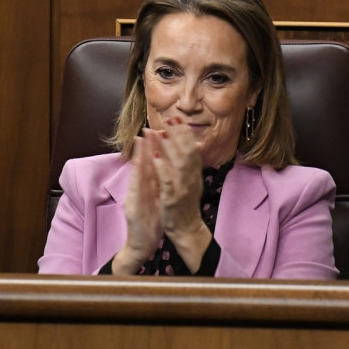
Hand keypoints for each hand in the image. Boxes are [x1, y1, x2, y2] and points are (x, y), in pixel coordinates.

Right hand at [114, 132, 163, 273]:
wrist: (141, 245)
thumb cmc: (150, 221)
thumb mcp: (156, 199)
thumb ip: (158, 183)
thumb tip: (165, 167)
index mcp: (147, 188)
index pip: (151, 166)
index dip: (154, 149)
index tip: (159, 132)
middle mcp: (139, 191)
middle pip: (142, 166)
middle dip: (145, 147)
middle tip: (147, 129)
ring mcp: (134, 199)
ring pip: (137, 175)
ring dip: (138, 157)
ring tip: (140, 140)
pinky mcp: (132, 209)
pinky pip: (135, 191)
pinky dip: (136, 177)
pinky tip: (137, 165)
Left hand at [149, 116, 211, 269]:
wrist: (187, 230)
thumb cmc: (185, 206)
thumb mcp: (191, 183)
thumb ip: (190, 166)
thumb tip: (192, 146)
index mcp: (194, 174)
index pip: (192, 148)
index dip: (184, 132)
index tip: (176, 118)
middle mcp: (191, 178)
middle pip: (187, 151)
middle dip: (178, 134)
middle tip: (169, 118)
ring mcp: (183, 188)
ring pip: (178, 163)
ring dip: (169, 146)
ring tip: (161, 132)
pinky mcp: (172, 199)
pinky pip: (168, 181)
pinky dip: (162, 168)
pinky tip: (154, 157)